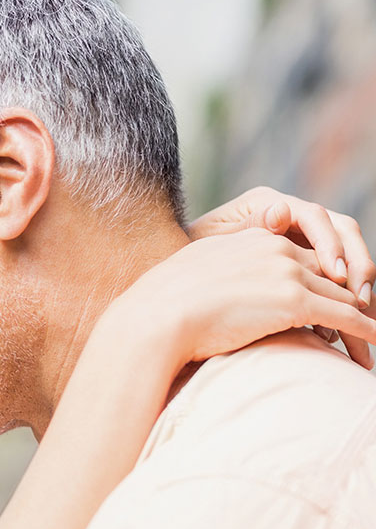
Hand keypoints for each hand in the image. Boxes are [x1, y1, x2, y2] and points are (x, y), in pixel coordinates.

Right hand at [108, 229, 375, 368]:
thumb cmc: (166, 301)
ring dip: (362, 320)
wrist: (158, 315)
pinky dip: (367, 330)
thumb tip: (226, 285)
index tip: (333, 305)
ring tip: (371, 342)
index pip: (305, 259)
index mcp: (256, 239)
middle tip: (365, 323)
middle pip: (330, 275)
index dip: (322, 284)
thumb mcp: (199, 268)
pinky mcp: (295, 302)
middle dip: (350, 300)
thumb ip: (226, 266)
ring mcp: (288, 273)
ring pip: (342, 297)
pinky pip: (346, 317)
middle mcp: (278, 249)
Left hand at [188, 186, 374, 307]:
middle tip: (363, 300)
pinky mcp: (297, 267)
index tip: (336, 276)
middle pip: (341, 233)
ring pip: (342, 258)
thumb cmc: (187, 262)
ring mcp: (294, 241)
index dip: (332, 245)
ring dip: (356, 285)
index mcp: (266, 203)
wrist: (172, 288)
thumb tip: (281, 211)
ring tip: (362, 314)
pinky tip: (341, 325)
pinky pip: (329, 280)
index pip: (315, 217)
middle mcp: (286, 217)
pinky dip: (340, 300)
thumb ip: (249, 230)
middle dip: (356, 266)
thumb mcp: (211, 244)